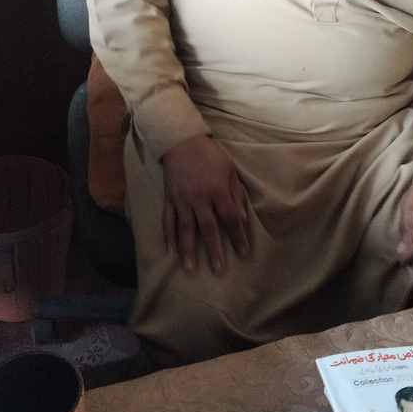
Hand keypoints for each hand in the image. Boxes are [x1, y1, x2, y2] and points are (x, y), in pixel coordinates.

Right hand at [162, 135, 249, 272]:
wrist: (181, 141)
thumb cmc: (210, 156)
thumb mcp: (230, 170)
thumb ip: (236, 194)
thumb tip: (243, 218)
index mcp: (217, 190)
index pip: (230, 218)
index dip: (238, 236)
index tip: (243, 253)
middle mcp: (199, 197)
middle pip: (208, 228)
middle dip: (214, 250)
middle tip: (218, 270)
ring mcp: (182, 199)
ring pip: (185, 229)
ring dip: (188, 250)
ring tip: (190, 269)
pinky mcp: (169, 198)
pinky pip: (168, 220)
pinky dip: (168, 236)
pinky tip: (170, 251)